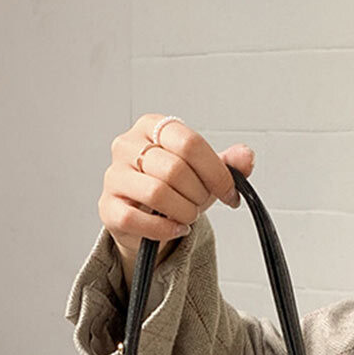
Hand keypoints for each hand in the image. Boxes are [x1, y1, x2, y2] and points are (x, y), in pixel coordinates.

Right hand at [99, 114, 254, 282]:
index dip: (216, 172)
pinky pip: (137, 219)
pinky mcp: (108, 206)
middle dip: (198, 194)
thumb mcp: (204, 173)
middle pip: (175, 169)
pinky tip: (176, 228)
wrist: (147, 219)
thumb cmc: (174, 190)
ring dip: (183, 211)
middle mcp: (127, 145)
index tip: (229, 192)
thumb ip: (227, 164)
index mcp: (152, 126)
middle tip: (201, 204)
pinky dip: (164, 228)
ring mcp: (114, 176)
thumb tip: (245, 156)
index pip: (189, 143)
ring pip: (157, 193)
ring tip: (188, 216)